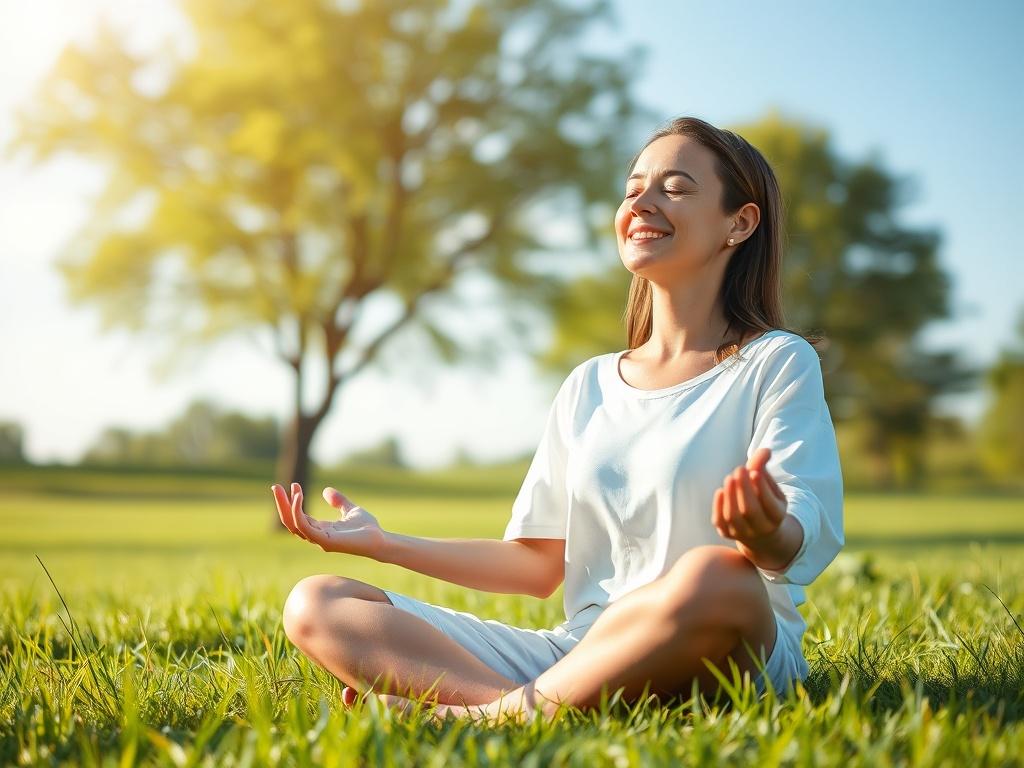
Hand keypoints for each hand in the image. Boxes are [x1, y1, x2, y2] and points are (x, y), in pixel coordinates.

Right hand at [270, 482, 385, 557]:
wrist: (380, 540)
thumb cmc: (367, 528)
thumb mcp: (350, 509)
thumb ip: (338, 501)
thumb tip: (325, 491)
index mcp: (320, 529)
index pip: (298, 517)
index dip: (293, 502)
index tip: (294, 485)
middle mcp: (316, 536)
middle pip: (291, 522)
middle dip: (282, 504)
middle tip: (275, 487)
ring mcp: (319, 540)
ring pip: (293, 525)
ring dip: (286, 506)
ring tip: (288, 488)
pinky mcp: (325, 541)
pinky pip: (304, 527)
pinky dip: (298, 512)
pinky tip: (299, 497)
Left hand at [712, 447, 786, 547]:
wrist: (758, 530)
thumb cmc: (763, 500)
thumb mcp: (769, 485)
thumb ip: (764, 467)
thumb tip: (765, 450)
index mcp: (777, 517)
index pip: (770, 506)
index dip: (762, 488)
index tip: (754, 472)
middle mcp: (761, 529)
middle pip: (750, 511)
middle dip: (743, 488)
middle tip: (739, 469)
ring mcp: (742, 533)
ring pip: (733, 517)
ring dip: (730, 495)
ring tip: (730, 478)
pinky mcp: (726, 533)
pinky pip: (719, 521)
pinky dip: (718, 505)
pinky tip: (720, 491)